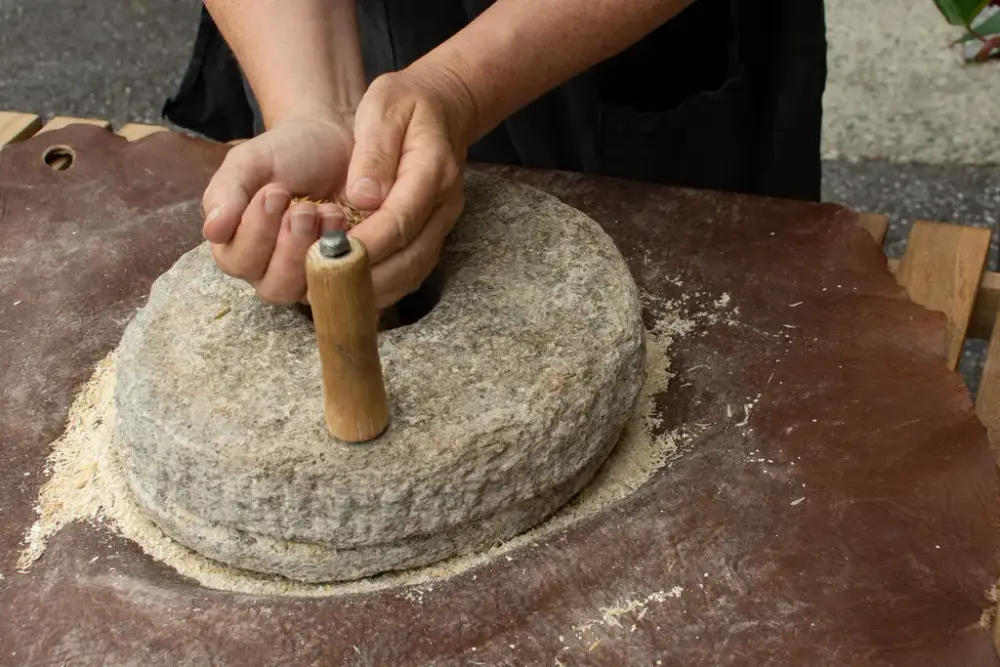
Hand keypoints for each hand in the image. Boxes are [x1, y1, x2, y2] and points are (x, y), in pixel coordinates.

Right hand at [201, 113, 355, 303]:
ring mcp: (307, 279)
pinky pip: (345, 285)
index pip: (237, 262)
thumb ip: (227, 191)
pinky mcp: (343, 275)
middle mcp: (269, 271)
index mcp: (237, 246)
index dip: (255, 232)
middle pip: (274, 288)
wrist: (333, 142)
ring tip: (329, 212)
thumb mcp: (251, 162)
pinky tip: (348, 225)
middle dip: (291, 247)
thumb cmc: (286, 154)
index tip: (275, 191)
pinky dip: (348, 259)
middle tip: (305, 208)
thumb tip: (213, 231)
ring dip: (318, 252)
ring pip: (309, 293)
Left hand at [344, 66, 471, 309]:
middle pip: (410, 258)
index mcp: (433, 171)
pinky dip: (383, 287)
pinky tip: (352, 290)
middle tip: (325, 285)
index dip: (367, 244)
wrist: (443, 106)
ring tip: (333, 294)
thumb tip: (361, 196)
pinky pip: (411, 271)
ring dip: (375, 289)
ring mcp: (442, 224)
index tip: (332, 256)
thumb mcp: (385, 106)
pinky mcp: (432, 235)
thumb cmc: (408, 104)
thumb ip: (373, 151)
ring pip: (413, 272)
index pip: (400, 220)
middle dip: (367, 277)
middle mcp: (444, 205)